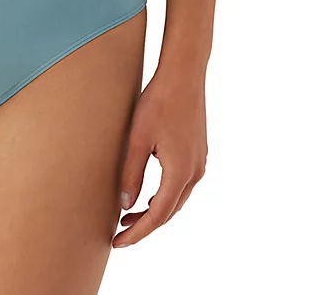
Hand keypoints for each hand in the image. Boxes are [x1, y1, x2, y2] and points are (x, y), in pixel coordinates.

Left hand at [113, 71, 207, 247]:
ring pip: (176, 200)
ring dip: (154, 211)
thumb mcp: (138, 138)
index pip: (158, 215)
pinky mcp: (198, 153)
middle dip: (145, 226)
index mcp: (180, 172)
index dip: (138, 232)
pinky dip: (164, 197)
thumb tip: (126, 204)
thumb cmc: (159, 101)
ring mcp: (199, 163)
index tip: (118, 243)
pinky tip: (149, 194)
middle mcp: (195, 173)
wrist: (184, 75)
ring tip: (128, 216)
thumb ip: (131, 172)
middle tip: (120, 235)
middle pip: (169, 212)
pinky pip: (182, 186)